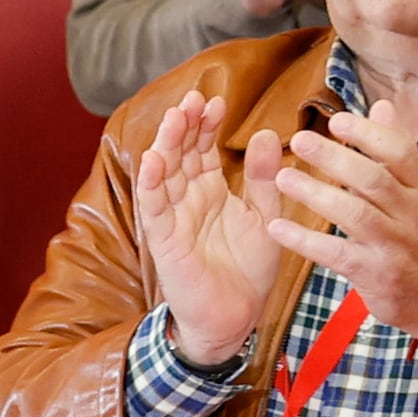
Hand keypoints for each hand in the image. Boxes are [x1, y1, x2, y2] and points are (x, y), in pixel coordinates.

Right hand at [136, 88, 284, 367]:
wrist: (237, 318)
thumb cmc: (248, 269)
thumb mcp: (266, 217)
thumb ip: (265, 179)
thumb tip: (265, 133)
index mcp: (210, 192)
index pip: (202, 150)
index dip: (206, 125)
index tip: (215, 100)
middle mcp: (187, 200)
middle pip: (180, 154)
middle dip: (185, 126)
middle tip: (194, 98)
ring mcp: (173, 219)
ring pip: (163, 174)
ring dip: (167, 145)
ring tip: (175, 117)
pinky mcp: (164, 241)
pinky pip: (153, 209)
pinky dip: (151, 184)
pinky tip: (153, 159)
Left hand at [251, 97, 417, 347]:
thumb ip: (399, 151)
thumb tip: (382, 105)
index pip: (400, 152)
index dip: (368, 134)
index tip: (335, 120)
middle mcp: (414, 215)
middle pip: (374, 180)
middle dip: (335, 157)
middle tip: (299, 141)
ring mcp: (396, 246)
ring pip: (355, 214)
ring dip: (316, 194)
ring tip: (282, 179)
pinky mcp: (376, 274)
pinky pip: (336, 254)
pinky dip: (306, 241)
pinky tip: (278, 228)